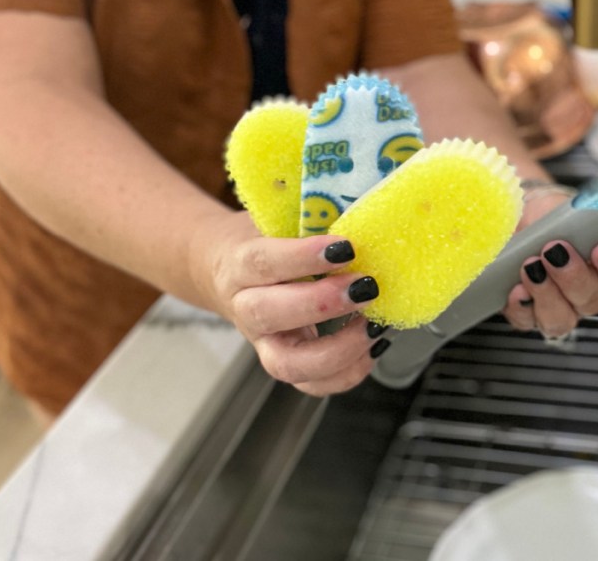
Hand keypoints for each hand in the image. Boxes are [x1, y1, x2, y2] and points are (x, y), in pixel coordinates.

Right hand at [196, 212, 386, 396]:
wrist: (223, 267)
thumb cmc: (263, 240)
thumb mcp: (278, 220)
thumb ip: (313, 219)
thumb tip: (367, 214)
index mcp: (239, 264)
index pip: (262, 262)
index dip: (303, 257)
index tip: (346, 247)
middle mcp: (246, 308)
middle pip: (269, 314)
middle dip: (322, 303)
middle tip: (365, 286)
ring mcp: (264, 342)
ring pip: (288, 363)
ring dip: (338, 348)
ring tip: (374, 325)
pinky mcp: (285, 363)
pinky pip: (312, 385)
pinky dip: (348, 373)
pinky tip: (373, 347)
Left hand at [501, 190, 597, 338]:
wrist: (514, 220)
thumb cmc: (543, 215)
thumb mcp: (562, 206)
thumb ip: (580, 211)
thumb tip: (592, 206)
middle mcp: (585, 291)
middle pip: (590, 299)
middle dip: (573, 277)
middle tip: (554, 251)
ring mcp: (558, 307)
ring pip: (561, 319)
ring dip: (546, 294)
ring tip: (531, 268)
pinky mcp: (527, 314)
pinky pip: (526, 320)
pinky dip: (521, 306)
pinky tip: (516, 289)